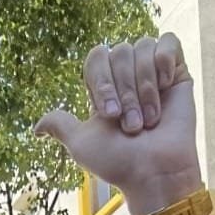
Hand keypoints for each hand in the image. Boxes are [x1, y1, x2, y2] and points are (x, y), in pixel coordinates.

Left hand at [36, 34, 199, 214]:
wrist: (153, 171)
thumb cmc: (118, 162)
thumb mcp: (80, 144)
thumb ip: (60, 125)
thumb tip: (36, 129)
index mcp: (106, 88)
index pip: (97, 56)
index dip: (101, 80)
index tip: (109, 114)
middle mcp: (129, 77)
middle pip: (119, 52)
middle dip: (124, 90)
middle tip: (132, 124)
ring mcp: (154, 74)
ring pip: (142, 48)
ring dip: (144, 87)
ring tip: (150, 118)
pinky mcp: (178, 74)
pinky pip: (168, 43)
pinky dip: (165, 61)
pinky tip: (166, 86)